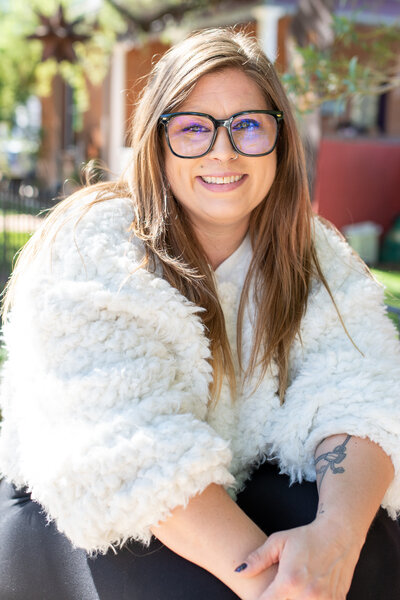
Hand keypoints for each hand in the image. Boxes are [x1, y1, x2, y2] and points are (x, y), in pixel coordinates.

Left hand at [235, 518, 363, 599]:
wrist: (339, 536)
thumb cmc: (307, 537)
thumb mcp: (279, 542)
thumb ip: (258, 559)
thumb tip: (239, 571)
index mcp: (289, 581)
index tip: (255, 597)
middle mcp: (306, 595)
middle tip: (275, 593)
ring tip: (289, 593)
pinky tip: (305, 594)